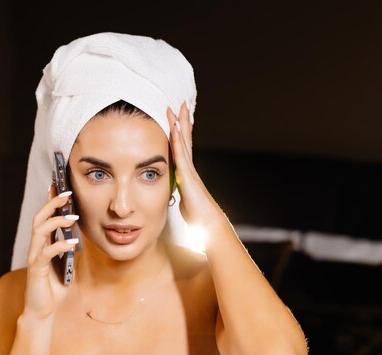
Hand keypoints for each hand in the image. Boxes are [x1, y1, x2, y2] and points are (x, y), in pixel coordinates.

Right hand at [24, 185, 78, 319]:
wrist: (44, 310)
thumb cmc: (54, 286)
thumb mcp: (66, 263)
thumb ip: (68, 249)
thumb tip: (77, 233)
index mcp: (43, 243)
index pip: (45, 217)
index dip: (51, 201)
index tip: (60, 186)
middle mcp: (36, 247)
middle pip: (40, 218)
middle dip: (52, 204)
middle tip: (67, 194)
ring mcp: (34, 257)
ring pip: (40, 231)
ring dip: (56, 221)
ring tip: (72, 217)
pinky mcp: (35, 269)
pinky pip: (46, 253)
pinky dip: (59, 245)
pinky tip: (73, 242)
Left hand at [166, 101, 221, 227]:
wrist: (208, 222)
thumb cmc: (198, 215)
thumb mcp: (186, 200)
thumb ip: (183, 193)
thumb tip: (181, 195)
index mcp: (188, 173)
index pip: (183, 148)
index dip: (181, 133)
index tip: (179, 119)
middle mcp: (190, 167)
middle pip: (186, 139)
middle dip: (184, 121)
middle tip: (182, 104)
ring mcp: (190, 169)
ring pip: (184, 142)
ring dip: (180, 124)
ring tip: (177, 108)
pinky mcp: (187, 174)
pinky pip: (180, 153)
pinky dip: (177, 140)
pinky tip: (173, 128)